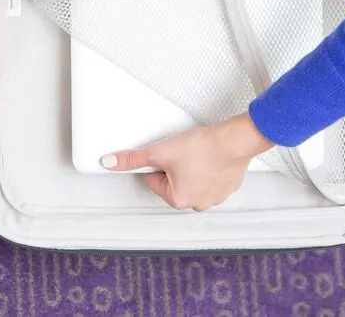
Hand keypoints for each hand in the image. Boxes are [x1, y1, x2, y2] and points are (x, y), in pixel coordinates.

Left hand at [100, 113, 274, 210]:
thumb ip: (133, 159)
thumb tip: (110, 163)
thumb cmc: (202, 148)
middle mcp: (198, 204)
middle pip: (172, 182)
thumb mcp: (159, 151)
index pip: (153, 180)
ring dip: (191, 167)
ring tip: (196, 153)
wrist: (235, 140)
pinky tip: (209, 156)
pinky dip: (208, 167)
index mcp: (179, 199)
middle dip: (174, 167)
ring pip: (192, 179)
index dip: (157, 164)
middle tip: (182, 152)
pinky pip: (210, 177)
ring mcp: (216, 196)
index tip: (166, 154)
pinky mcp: (228, 186)